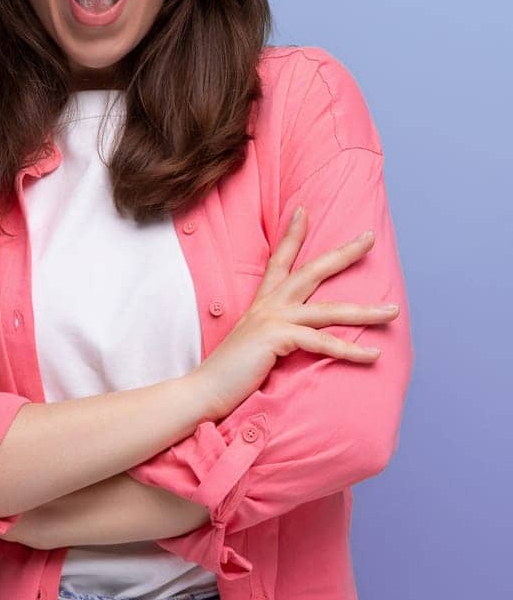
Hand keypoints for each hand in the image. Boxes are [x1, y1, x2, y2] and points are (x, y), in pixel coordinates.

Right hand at [188, 205, 401, 421]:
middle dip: (343, 253)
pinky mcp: (277, 339)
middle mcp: (268, 305)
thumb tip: (296, 335)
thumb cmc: (230, 371)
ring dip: (365, 311)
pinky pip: (322, 342)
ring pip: (328, 309)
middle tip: (369, 237)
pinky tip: (373, 354)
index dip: (291, 235)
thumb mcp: (253, 342)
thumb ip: (272, 332)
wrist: (205, 388)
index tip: (302, 211)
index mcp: (261, 303)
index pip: (279, 261)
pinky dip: (350, 350)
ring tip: (393, 310)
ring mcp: (272, 319)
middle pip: (311, 271)